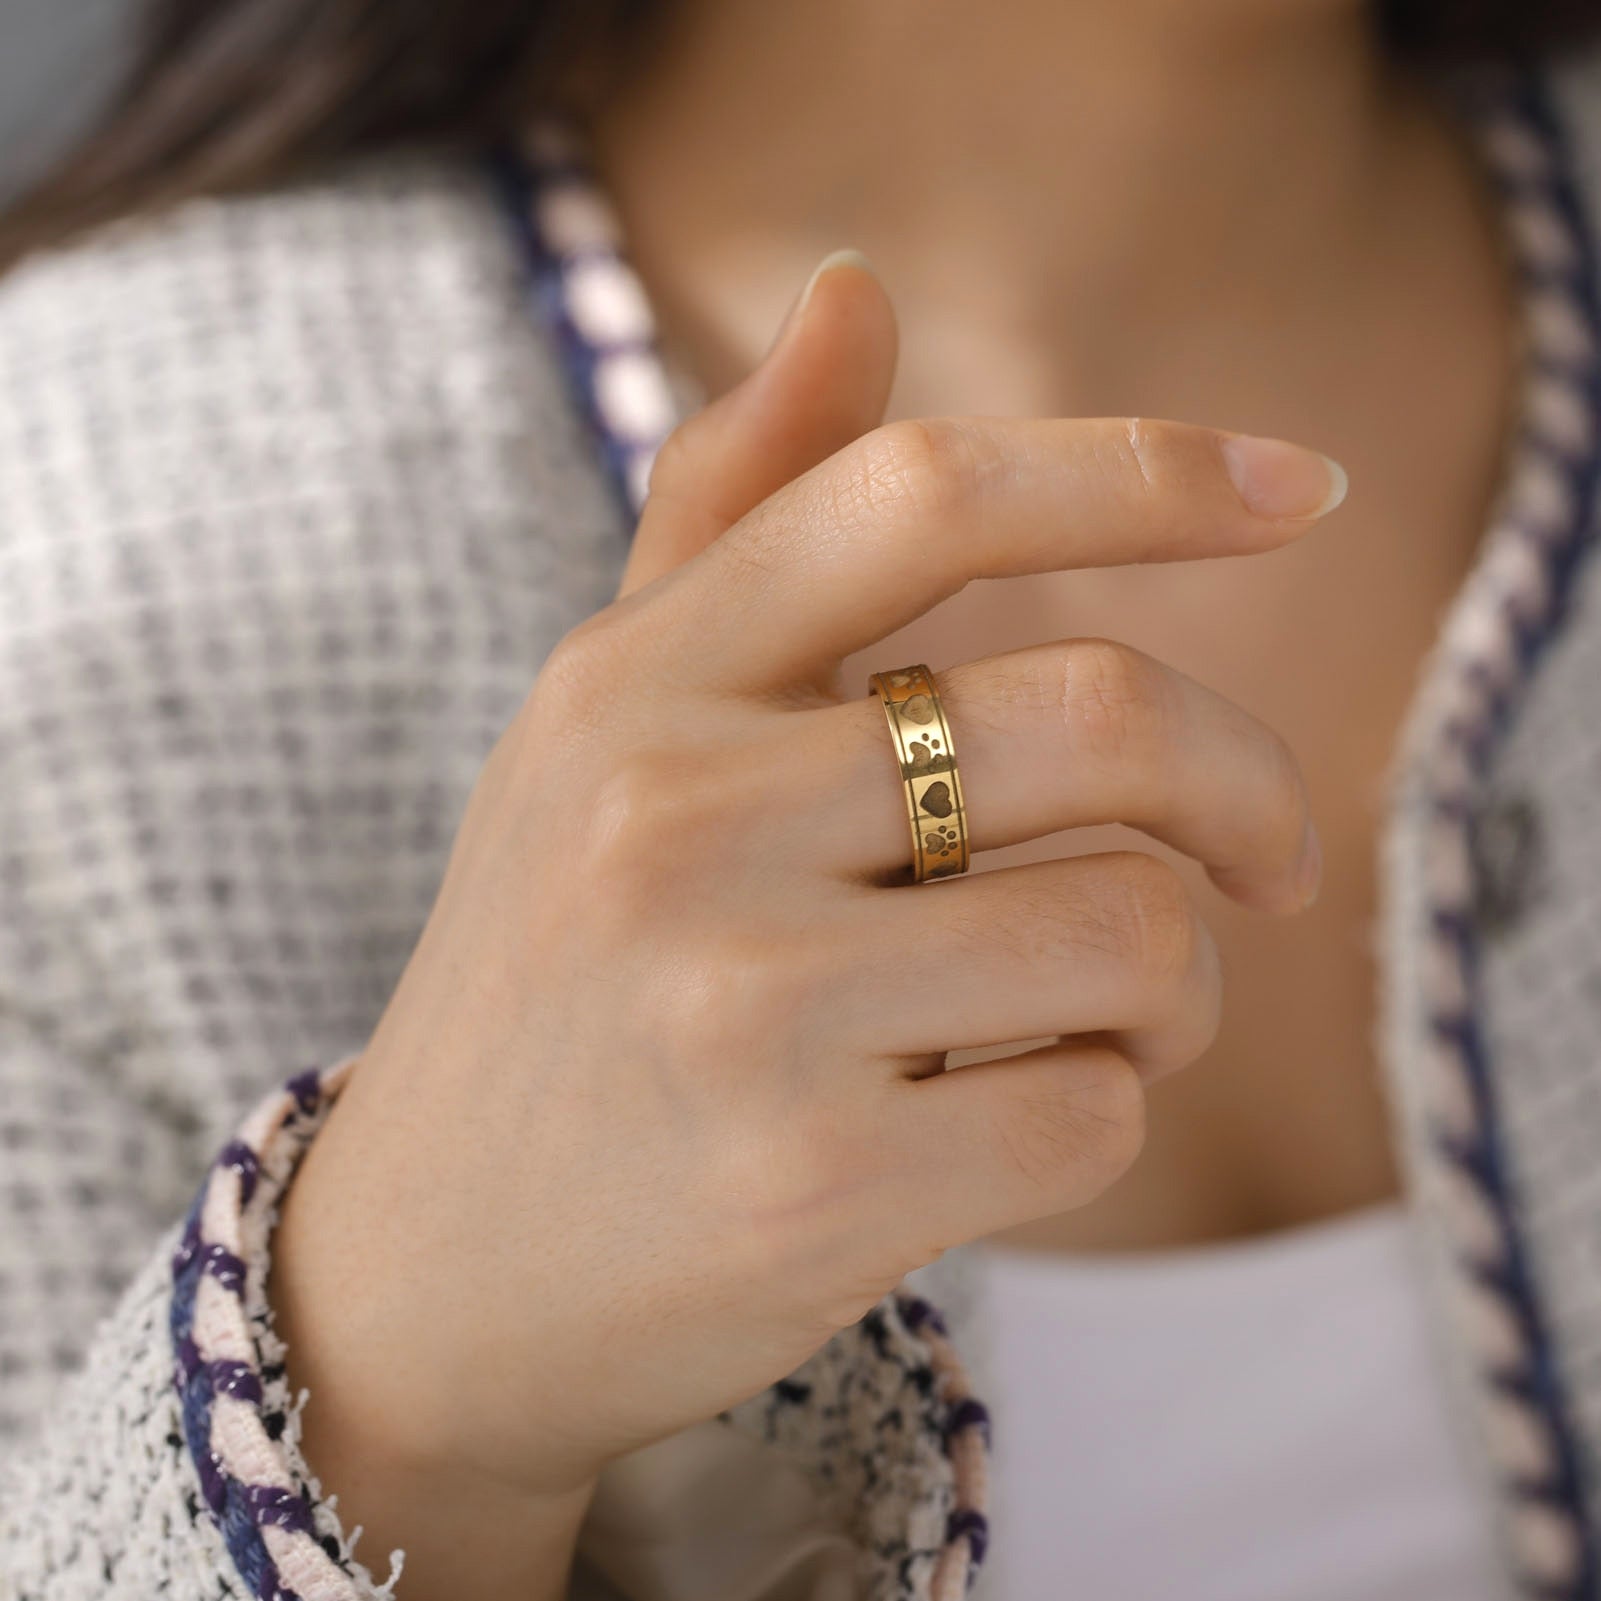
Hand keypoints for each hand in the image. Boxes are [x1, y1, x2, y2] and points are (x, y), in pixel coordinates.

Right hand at [271, 250, 1340, 1596]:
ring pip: (1135, 931)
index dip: (1140, 470)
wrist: (432, 1264)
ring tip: (1104, 1017)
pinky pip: (1097, 1109)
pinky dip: (1107, 1108)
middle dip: (1247, 783)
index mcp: (631, 682)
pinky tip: (1010, 1119)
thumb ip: (733, 512)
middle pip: (1100, 717)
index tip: (1299, 488)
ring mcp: (740, 1009)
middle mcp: (675, 820)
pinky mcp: (812, 1186)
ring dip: (1176, 982)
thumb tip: (856, 285)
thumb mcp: (606, 728)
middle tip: (1268, 853)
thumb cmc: (555, 971)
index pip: (919, 497)